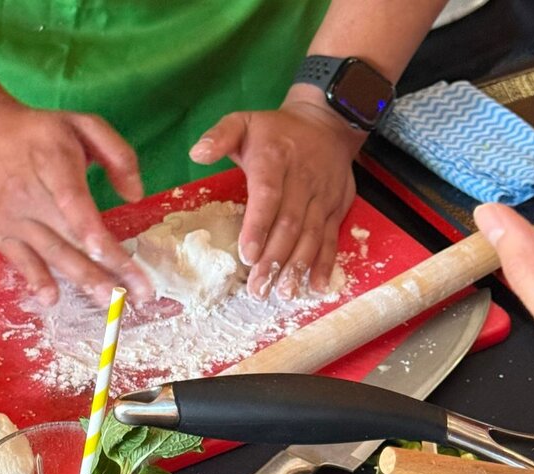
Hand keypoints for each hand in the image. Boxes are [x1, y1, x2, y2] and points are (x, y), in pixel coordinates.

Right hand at [0, 100, 152, 306]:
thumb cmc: (41, 133)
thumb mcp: (83, 123)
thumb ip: (117, 154)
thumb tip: (135, 195)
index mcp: (52, 160)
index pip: (71, 199)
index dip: (87, 228)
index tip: (109, 253)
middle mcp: (29, 192)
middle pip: (68, 235)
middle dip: (103, 268)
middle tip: (134, 293)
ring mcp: (12, 216)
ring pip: (50, 252)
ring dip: (81, 279)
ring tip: (109, 301)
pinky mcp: (0, 231)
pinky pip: (20, 260)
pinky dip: (35, 279)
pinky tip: (51, 298)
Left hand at [189, 84, 366, 299]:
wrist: (326, 123)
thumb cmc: (276, 131)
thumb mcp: (244, 121)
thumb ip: (220, 135)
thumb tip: (197, 153)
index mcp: (275, 159)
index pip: (268, 195)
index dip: (258, 226)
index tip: (248, 254)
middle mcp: (302, 179)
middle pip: (289, 223)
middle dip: (274, 259)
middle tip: (258, 288)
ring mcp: (322, 196)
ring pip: (311, 235)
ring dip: (297, 266)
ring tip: (283, 292)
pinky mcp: (336, 208)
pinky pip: (331, 238)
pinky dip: (325, 263)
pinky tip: (315, 285)